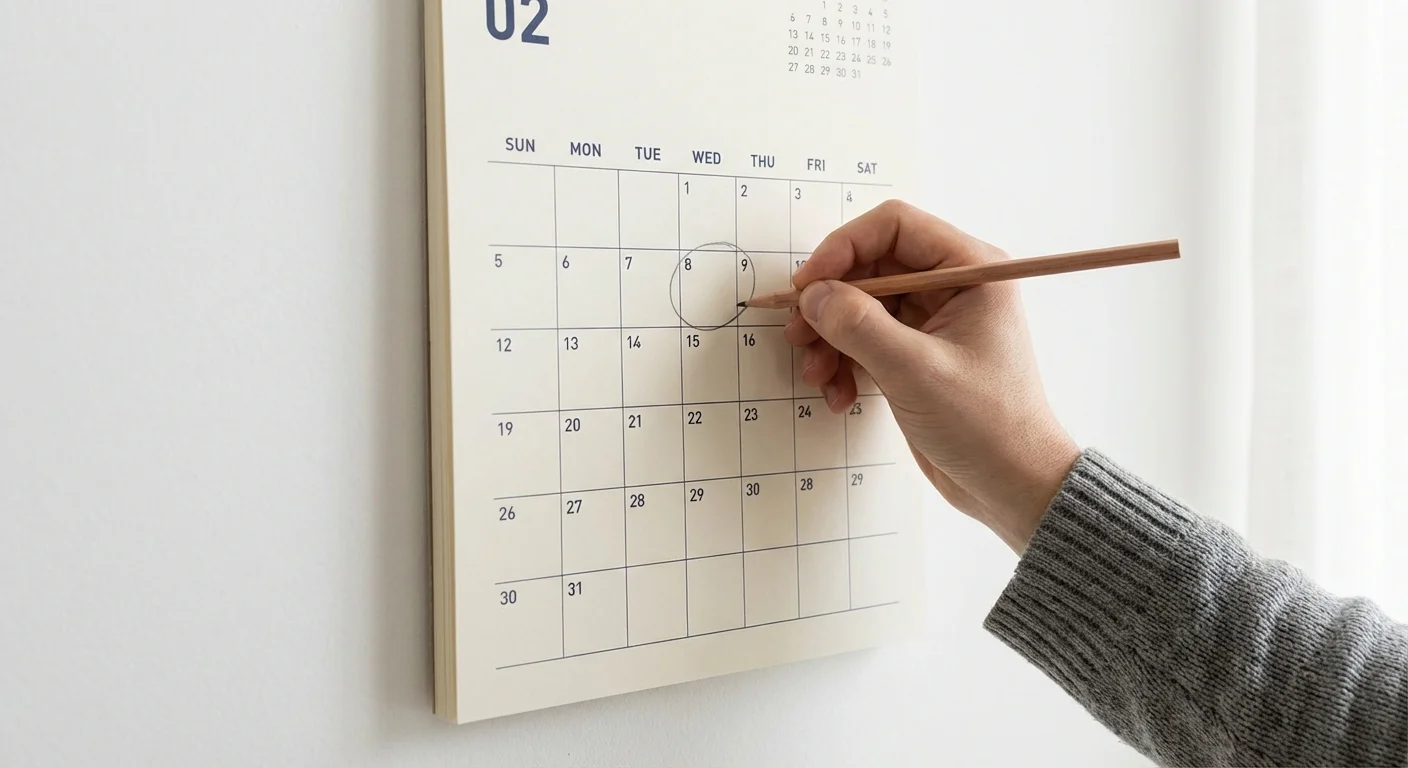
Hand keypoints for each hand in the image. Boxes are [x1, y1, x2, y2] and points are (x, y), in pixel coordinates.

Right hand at [783, 200, 1080, 553]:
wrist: (1012, 487)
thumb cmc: (987, 426)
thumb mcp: (915, 371)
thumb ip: (858, 326)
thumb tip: (813, 295)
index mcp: (971, 271)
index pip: (893, 227)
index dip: (843, 248)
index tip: (809, 284)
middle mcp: (953, 287)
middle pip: (870, 267)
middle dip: (829, 302)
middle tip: (798, 334)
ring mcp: (933, 323)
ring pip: (861, 307)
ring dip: (830, 338)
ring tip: (816, 374)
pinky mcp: (917, 356)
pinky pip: (865, 342)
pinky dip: (844, 364)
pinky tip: (840, 395)